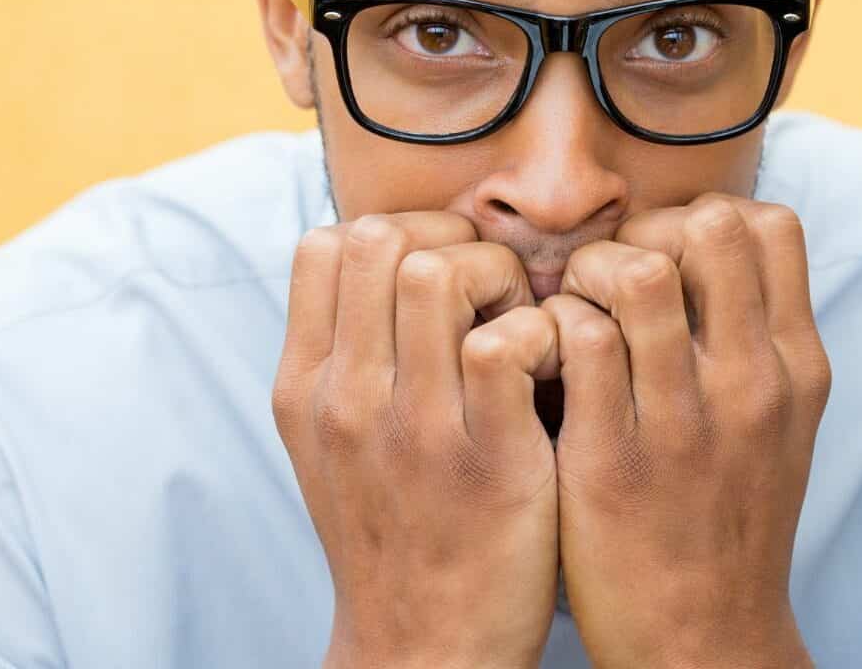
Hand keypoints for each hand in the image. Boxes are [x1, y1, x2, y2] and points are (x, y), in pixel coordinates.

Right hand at [273, 212, 561, 668]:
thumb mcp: (333, 442)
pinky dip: (543, 333)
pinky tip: (555, 369)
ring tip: (522, 326)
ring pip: (438, 274)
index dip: (396, 234)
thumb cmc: (396, 532)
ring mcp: (414, 429)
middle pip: (379, 239)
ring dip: (498, 279)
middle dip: (450, 241)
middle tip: (491, 292)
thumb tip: (388, 262)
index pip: (326, 243)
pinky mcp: (489, 460)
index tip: (441, 274)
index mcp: (306, 387)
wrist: (424, 647)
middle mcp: (346, 399)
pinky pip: (508, 342)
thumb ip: (348, 354)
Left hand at [545, 193, 829, 668]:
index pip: (770, 225)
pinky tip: (541, 360)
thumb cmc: (725, 518)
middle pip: (712, 226)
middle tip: (610, 277)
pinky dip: (548, 328)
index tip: (664, 259)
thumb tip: (711, 245)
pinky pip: (576, 341)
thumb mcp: (775, 421)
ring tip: (572, 312)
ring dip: (589, 272)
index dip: (703, 219)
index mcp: (796, 367)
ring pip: (638, 272)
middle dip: (647, 228)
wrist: (703, 639)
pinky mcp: (610, 460)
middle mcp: (751, 384)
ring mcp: (683, 422)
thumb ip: (754, 335)